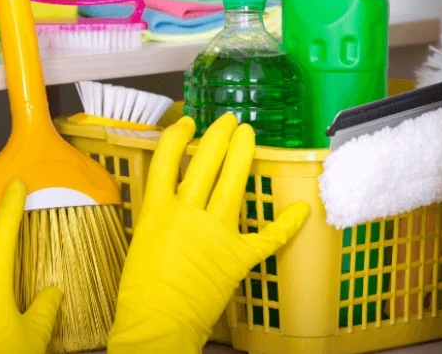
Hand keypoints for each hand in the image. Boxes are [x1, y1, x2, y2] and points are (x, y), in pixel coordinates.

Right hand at [107, 114, 310, 352]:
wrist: (156, 322)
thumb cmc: (140, 287)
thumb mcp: (142, 238)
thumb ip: (161, 214)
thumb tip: (175, 198)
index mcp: (157, 209)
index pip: (167, 159)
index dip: (177, 136)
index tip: (188, 123)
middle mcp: (186, 213)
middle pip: (204, 164)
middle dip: (218, 137)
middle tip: (229, 120)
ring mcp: (214, 233)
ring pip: (231, 185)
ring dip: (241, 156)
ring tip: (248, 134)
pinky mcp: (236, 256)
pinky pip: (266, 238)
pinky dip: (285, 225)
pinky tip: (301, 210)